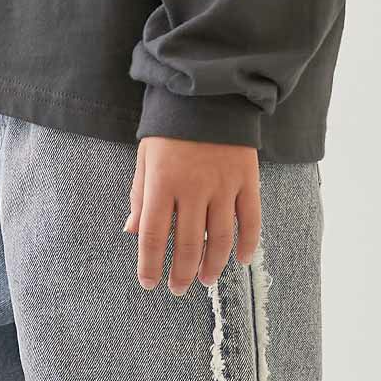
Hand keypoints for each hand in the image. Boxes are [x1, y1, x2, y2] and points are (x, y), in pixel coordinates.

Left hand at [126, 138, 260, 294]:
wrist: (208, 90)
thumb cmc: (170, 128)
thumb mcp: (145, 158)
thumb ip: (139, 196)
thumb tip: (131, 232)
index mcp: (161, 183)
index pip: (151, 235)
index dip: (150, 264)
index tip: (149, 283)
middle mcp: (192, 187)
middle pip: (186, 244)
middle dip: (181, 273)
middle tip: (178, 289)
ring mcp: (222, 184)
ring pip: (218, 238)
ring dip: (212, 265)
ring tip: (206, 280)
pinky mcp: (247, 179)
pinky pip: (250, 219)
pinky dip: (247, 243)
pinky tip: (241, 260)